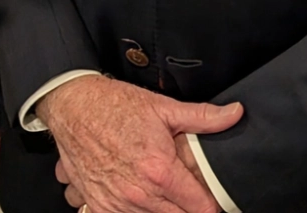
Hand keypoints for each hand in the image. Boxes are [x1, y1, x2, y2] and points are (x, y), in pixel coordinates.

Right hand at [36, 75, 242, 212]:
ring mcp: (117, 204)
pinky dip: (134, 210)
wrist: (72, 106)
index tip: (214, 197)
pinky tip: (136, 193)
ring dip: (160, 208)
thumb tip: (235, 114)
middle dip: (187, 206)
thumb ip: (202, 117)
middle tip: (187, 189)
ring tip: (158, 187)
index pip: (200, 207)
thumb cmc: (114, 105)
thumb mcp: (163, 107)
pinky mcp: (98, 206)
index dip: (212, 203)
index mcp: (159, 172)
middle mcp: (139, 194)